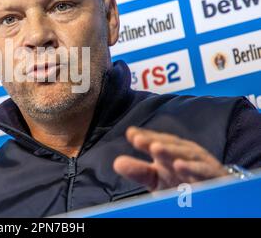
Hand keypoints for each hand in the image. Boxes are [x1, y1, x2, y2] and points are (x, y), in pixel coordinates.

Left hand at [113, 126, 228, 190]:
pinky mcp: (215, 176)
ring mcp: (201, 164)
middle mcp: (185, 155)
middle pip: (171, 145)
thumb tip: (117, 162)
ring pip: (187, 154)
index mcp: (170, 154)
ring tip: (155, 148)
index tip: (131, 134)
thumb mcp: (156, 179)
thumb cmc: (181, 185)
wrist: (214, 198)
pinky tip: (180, 164)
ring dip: (171, 150)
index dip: (145, 138)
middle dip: (155, 141)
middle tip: (138, 139)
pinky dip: (193, 168)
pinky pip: (205, 171)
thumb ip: (139, 171)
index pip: (157, 142)